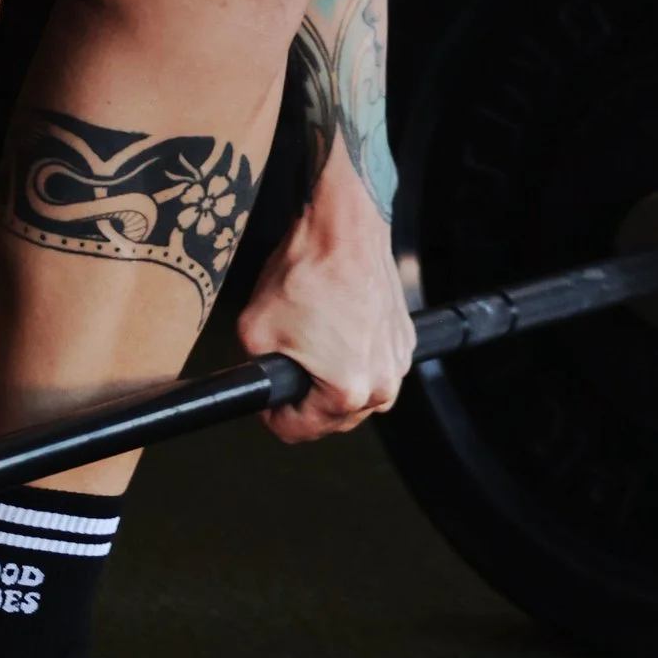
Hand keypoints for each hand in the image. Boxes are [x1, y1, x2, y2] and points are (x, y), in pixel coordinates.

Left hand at [237, 154, 415, 443]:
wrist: (344, 227)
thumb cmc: (306, 271)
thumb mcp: (254, 331)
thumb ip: (254, 374)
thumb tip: (259, 388)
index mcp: (346, 392)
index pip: (298, 430)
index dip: (272, 415)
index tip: (267, 399)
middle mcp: (382, 384)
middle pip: (331, 418)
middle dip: (303, 399)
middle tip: (282, 368)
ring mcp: (398, 361)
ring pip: (354, 393)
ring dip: (329, 379)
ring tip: (308, 345)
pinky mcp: (404, 339)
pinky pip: (372, 364)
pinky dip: (351, 356)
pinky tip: (331, 329)